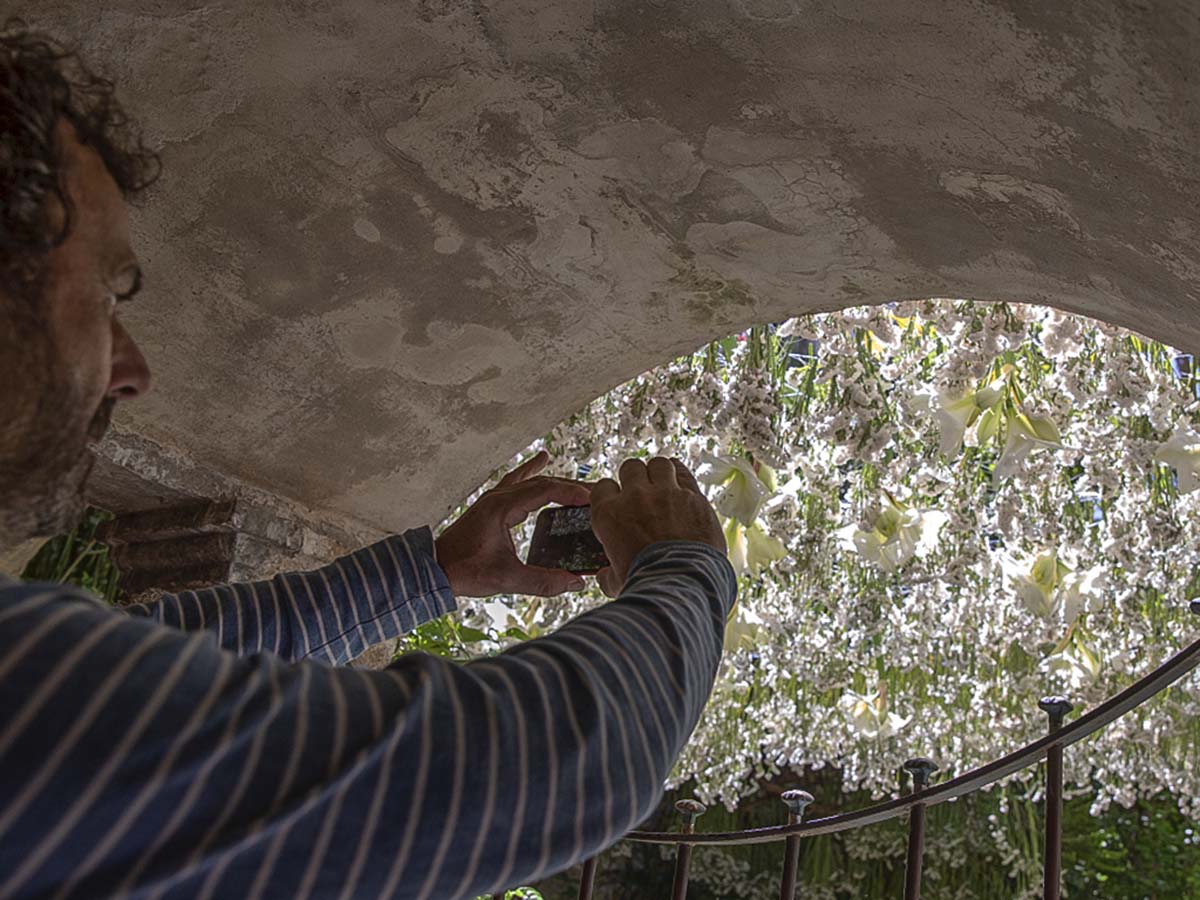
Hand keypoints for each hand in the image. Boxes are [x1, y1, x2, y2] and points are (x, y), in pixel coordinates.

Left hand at [434, 451, 591, 597]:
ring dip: (551, 479)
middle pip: (540, 482)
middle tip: (593, 491)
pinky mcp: (489, 507)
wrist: (434, 569)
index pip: (544, 490)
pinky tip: (538, 463)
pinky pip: (514, 483)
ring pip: (528, 481)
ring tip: (571, 476)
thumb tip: (575, 583)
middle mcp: (497, 498)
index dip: (570, 492)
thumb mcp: (507, 578)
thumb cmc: (465, 571)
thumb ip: (543, 581)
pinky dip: (528, 473)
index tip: (592, 497)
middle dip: (568, 487)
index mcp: (501, 508)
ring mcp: (492, 500)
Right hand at [590, 457, 725, 597]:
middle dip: (635, 477)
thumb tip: (604, 576)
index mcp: (610, 514)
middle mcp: (635, 497)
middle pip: (631, 467)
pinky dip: (682, 476)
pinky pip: (684, 473)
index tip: (617, 502)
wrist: (682, 582)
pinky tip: (682, 481)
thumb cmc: (648, 583)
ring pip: (659, 464)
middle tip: (641, 491)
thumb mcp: (616, 581)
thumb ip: (608, 574)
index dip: (610, 494)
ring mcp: (666, 493)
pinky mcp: (693, 496)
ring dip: (659, 472)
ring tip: (663, 482)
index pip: (602, 487)